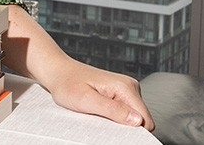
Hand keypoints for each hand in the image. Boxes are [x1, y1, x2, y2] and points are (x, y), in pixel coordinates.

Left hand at [2, 5, 154, 130]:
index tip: (115, 131)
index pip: (146, 120)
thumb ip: (112, 110)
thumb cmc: (67, 84)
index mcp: (125, 87)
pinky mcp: (119, 93)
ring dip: (118, 121)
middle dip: (124, 126)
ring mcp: (125, 89)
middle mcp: (129, 86)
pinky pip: (125, 111)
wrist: (57, 72)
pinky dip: (114, 116)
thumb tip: (138, 120)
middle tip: (101, 120)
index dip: (134, 131)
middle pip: (141, 119)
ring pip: (133, 117)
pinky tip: (99, 110)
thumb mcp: (86, 100)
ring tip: (97, 113)